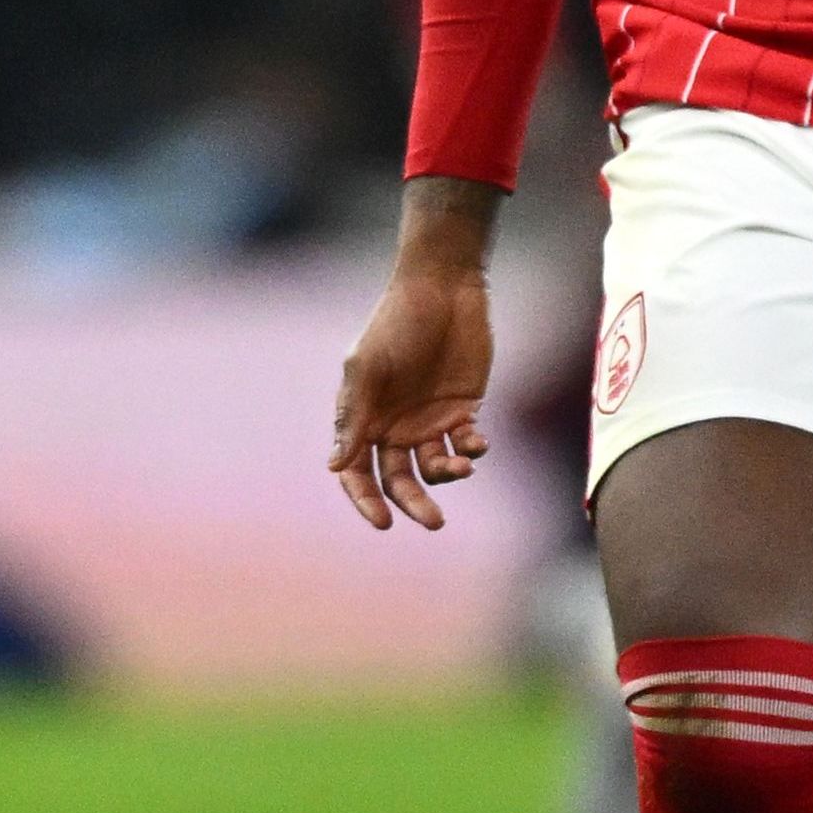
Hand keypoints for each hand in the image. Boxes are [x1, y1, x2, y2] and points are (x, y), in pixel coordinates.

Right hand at [330, 179, 504, 529]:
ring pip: (436, 468)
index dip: (365, 501)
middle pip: (399, 481)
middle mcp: (394, 426)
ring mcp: (430, 420)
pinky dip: (473, 450)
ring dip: (448, 475)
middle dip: (414, 503)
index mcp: (364, 419)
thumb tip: (335, 466)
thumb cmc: (395, 324)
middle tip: (434, 522)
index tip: (383, 522)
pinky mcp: (463, 410)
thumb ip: (353, 416)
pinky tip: (477, 443)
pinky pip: (466, 444)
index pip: (357, 473)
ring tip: (462, 465)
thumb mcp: (367, 367)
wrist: (443, 289)